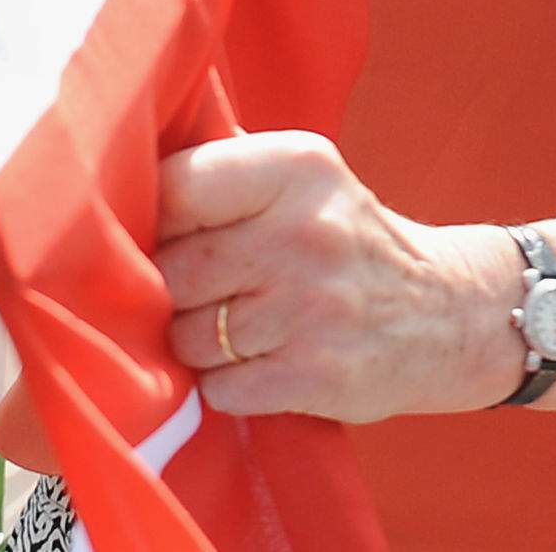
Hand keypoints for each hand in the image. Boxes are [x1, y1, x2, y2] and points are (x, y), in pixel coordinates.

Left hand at [156, 131, 525, 422]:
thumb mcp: (301, 178)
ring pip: (187, 335)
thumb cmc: (342, 239)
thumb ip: (220, 176)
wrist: (447, 313)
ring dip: (195, 342)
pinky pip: (220, 388)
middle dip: (170, 290)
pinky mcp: (317, 375)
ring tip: (236, 326)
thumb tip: (109, 193)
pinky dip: (226, 384)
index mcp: (295, 166)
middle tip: (200, 290)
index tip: (159, 236)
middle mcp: (305, 232)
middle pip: (171, 271)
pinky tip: (259, 363)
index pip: (173, 187)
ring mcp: (313, 307)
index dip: (150, 220)